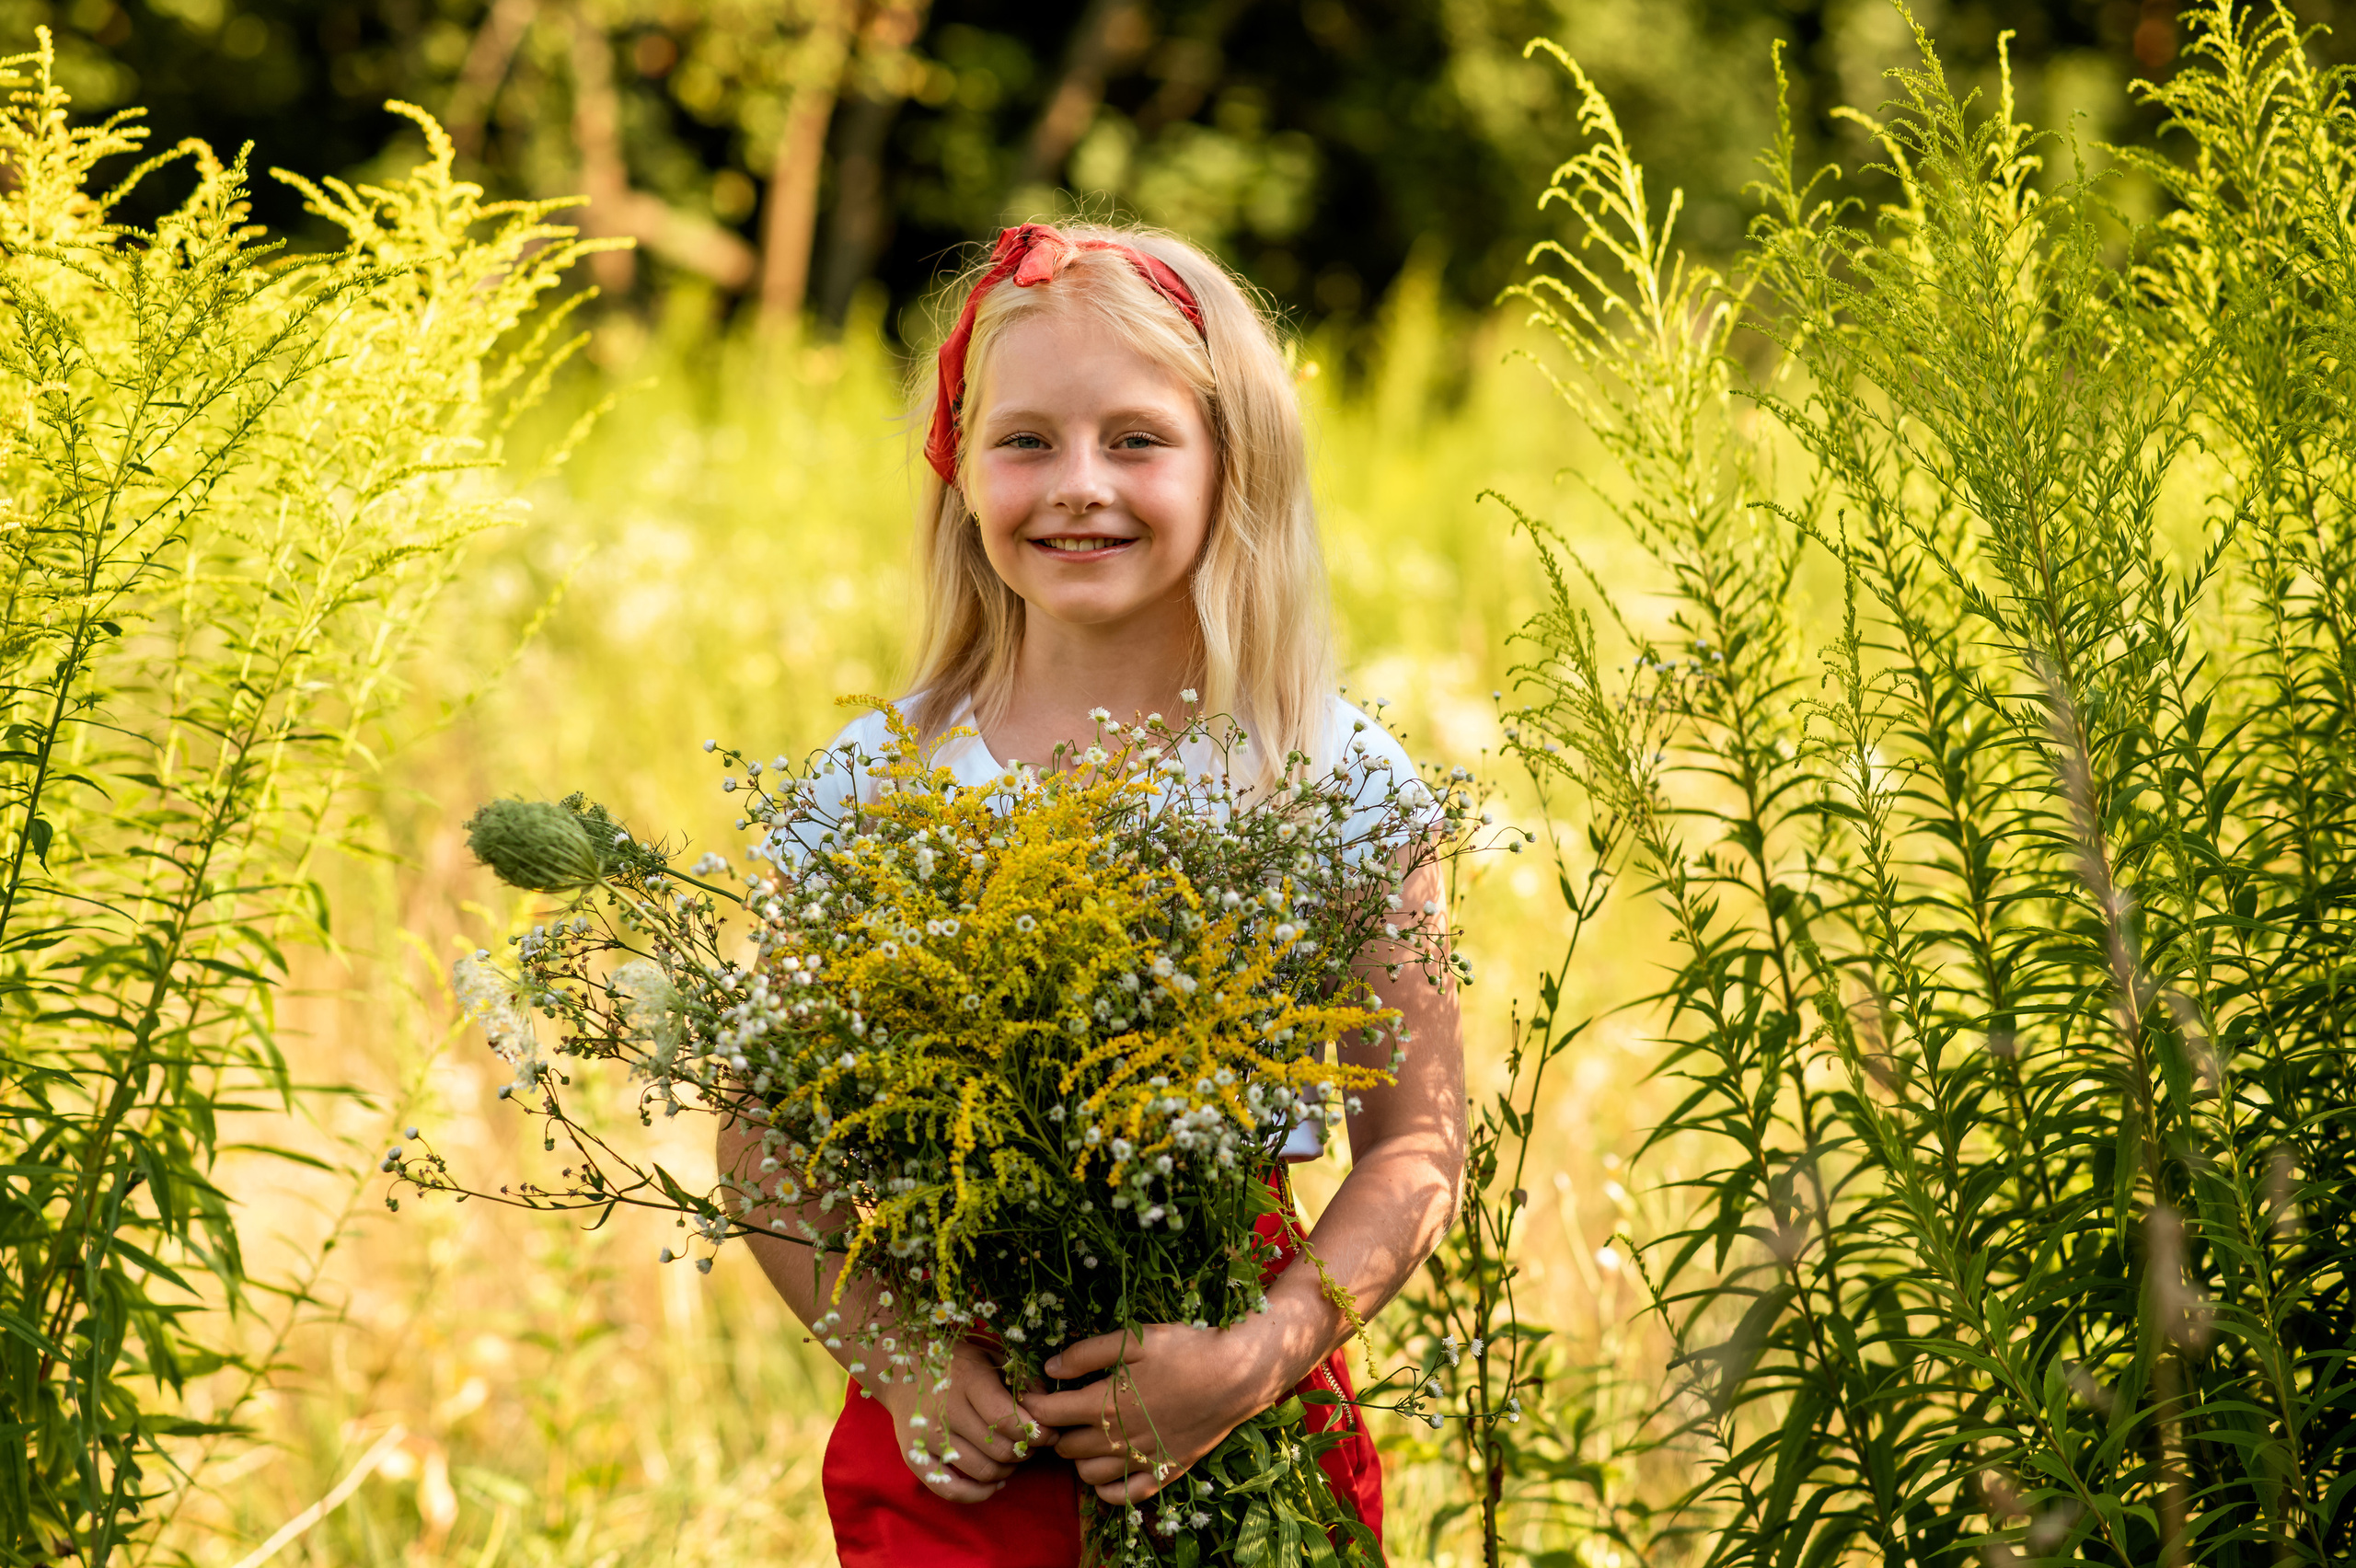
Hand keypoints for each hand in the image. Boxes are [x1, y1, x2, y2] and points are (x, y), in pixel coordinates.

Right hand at [873, 1338, 1051, 1503]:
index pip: (1007, 1419)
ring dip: (1007, 1470)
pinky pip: (951, 1491)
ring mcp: (927, 1436)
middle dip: (1025, 1452)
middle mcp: (945, 1410)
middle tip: (1032, 1446)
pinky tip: (995, 1482)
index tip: (1049, 1433)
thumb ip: (1021, 1379)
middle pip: (999, 1449)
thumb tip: (1047, 1407)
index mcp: (967, 1380)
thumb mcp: (991, 1357)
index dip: (1036, 1433)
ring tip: (1013, 1457)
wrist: (904, 1368)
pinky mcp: (913, 1457)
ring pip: (982, 1471)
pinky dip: (979, 1493)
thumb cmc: (957, 1363)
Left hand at [1021, 1322, 1289, 1503]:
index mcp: (1105, 1402)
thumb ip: (1087, 1353)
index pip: (1049, 1413)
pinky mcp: (1162, 1473)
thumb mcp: (1134, 1339)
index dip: (1034, 1403)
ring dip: (1078, 1456)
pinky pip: (1121, 1496)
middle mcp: (1117, 1439)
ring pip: (1086, 1474)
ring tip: (1087, 1433)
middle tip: (1064, 1410)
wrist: (1237, 1375)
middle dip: (1057, 1429)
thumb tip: (1050, 1367)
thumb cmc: (1185, 1349)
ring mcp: (1140, 1460)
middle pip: (1064, 1446)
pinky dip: (1106, 1486)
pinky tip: (1108, 1465)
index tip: (1034, 1393)